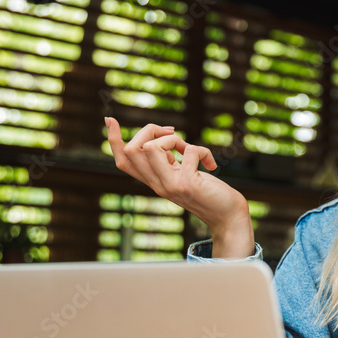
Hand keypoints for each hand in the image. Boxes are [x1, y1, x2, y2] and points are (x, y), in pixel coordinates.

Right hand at [105, 117, 254, 258]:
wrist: (227, 217)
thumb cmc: (209, 192)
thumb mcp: (182, 174)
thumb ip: (168, 161)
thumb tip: (162, 137)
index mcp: (153, 181)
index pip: (123, 161)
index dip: (114, 140)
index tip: (110, 120)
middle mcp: (156, 185)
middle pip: (132, 149)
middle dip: (150, 129)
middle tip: (172, 134)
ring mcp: (170, 186)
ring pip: (151, 148)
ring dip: (173, 139)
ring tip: (190, 149)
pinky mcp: (187, 185)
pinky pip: (189, 152)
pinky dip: (202, 151)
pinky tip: (210, 164)